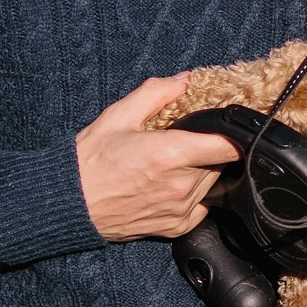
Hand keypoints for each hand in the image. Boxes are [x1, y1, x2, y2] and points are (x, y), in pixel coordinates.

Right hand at [76, 76, 239, 241]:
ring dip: (203, 171)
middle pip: (221, 162)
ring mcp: (180, 209)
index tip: (235, 127)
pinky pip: (202, 207)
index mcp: (171, 154)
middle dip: (211, 149)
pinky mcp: (175, 227)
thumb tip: (186, 80)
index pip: (229, 146)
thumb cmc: (90, 161)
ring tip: (174, 163)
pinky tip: (172, 185)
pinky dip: (195, 195)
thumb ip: (156, 93)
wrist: (69, 203)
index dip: (237, 134)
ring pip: (213, 183)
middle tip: (188, 142)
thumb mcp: (119, 116)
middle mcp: (180, 185)